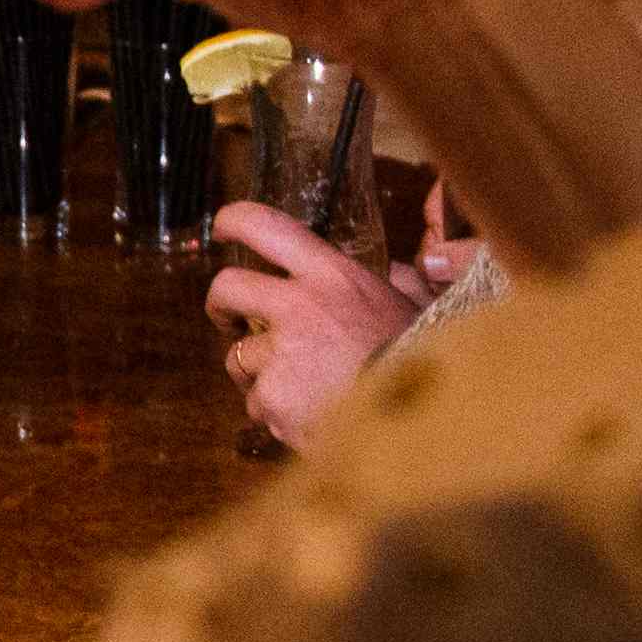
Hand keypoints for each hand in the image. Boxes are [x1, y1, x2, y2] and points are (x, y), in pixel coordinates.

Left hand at [203, 202, 432, 452]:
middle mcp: (300, 306)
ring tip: (302, 389)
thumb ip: (397, 281)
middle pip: (227, 286)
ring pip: (239, 357)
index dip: (233, 220)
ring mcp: (281, 353)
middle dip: (219, 305)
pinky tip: (310, 417)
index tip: (223, 229)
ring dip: (260, 373)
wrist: (422, 422)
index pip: (266, 225)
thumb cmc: (419, 363)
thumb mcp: (415, 306)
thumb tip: (393, 270)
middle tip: (230, 321)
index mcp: (334, 275)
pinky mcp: (272, 396)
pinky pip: (256, 403)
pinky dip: (275, 414)